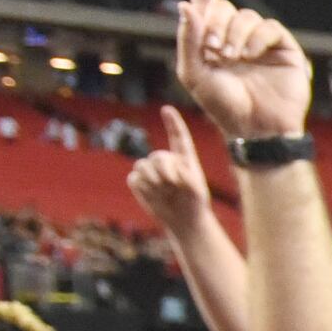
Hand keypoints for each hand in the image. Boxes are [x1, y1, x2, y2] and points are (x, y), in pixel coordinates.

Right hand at [126, 105, 213, 228]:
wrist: (184, 220)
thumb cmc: (195, 203)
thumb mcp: (197, 190)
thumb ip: (185, 177)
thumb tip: (166, 172)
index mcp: (185, 158)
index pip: (178, 137)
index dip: (173, 123)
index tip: (167, 110)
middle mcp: (167, 160)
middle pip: (157, 156)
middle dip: (164, 170)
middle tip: (173, 184)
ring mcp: (151, 170)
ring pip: (142, 166)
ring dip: (154, 181)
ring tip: (166, 192)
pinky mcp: (139, 181)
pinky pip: (134, 179)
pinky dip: (144, 189)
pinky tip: (154, 196)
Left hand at [172, 0, 311, 139]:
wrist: (256, 128)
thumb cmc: (222, 107)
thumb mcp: (193, 74)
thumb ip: (188, 40)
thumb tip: (187, 5)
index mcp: (212, 41)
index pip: (207, 3)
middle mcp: (236, 37)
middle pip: (224, 8)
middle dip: (215, 24)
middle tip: (213, 50)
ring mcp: (260, 42)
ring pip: (246, 17)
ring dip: (235, 34)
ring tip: (231, 58)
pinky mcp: (283, 48)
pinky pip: (269, 28)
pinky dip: (256, 38)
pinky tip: (250, 55)